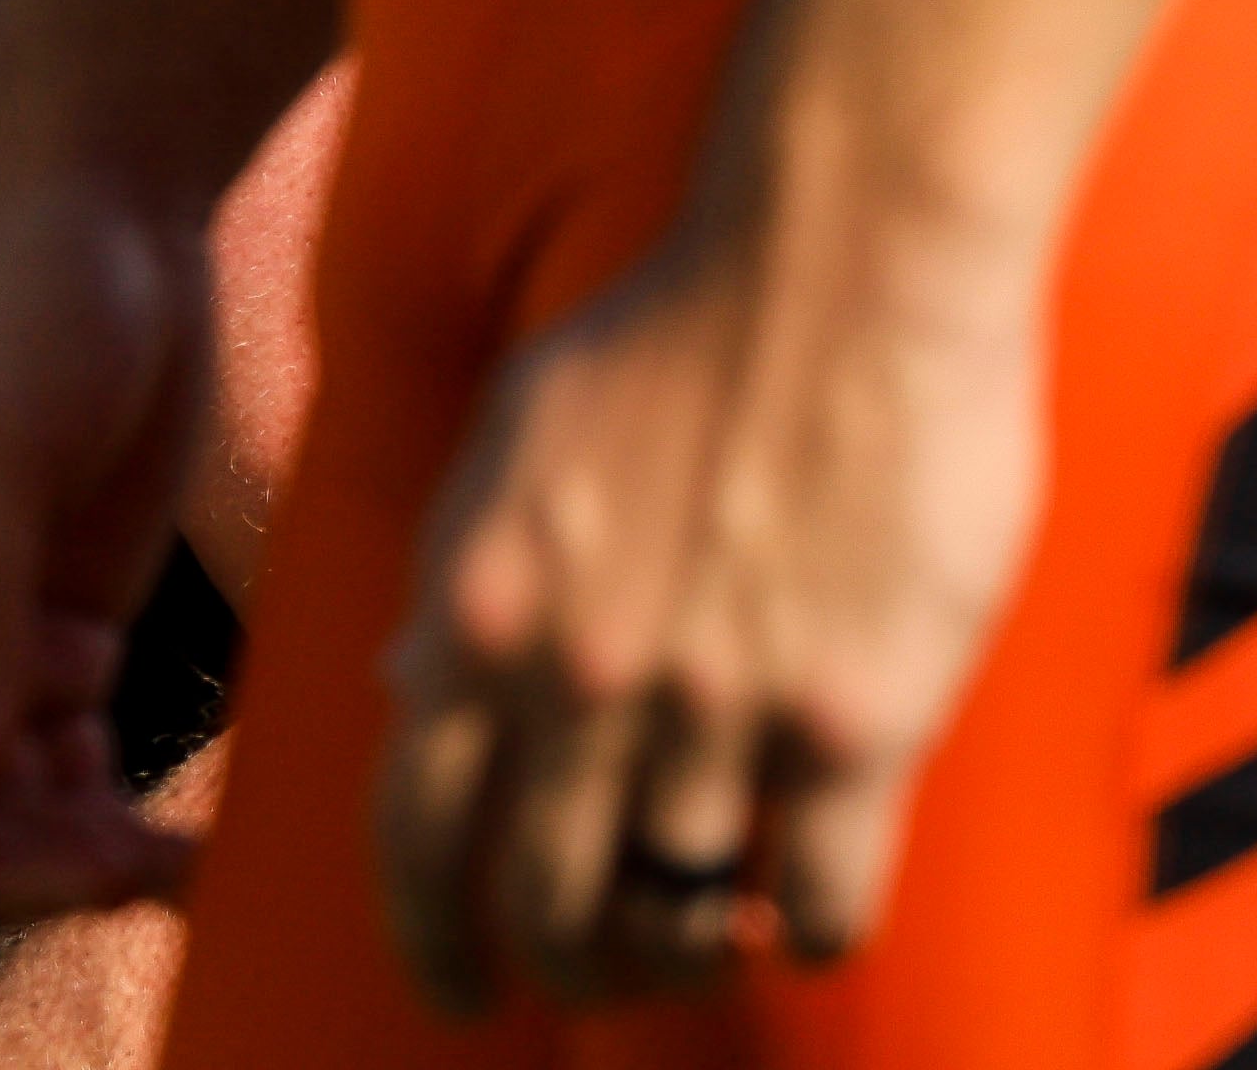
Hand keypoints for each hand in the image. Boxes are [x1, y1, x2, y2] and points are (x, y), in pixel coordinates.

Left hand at [371, 202, 1038, 1011]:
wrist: (841, 265)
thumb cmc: (676, 337)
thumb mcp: (512, 442)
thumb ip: (459, 572)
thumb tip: (402, 681)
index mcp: (480, 612)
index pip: (412, 837)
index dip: (430, 941)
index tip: (459, 991)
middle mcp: (579, 684)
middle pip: (552, 911)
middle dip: (574, 964)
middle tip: (609, 969)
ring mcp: (716, 713)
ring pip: (683, 925)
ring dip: (693, 947)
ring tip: (714, 924)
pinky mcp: (854, 726)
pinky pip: (817, 908)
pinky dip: (807, 931)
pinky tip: (810, 895)